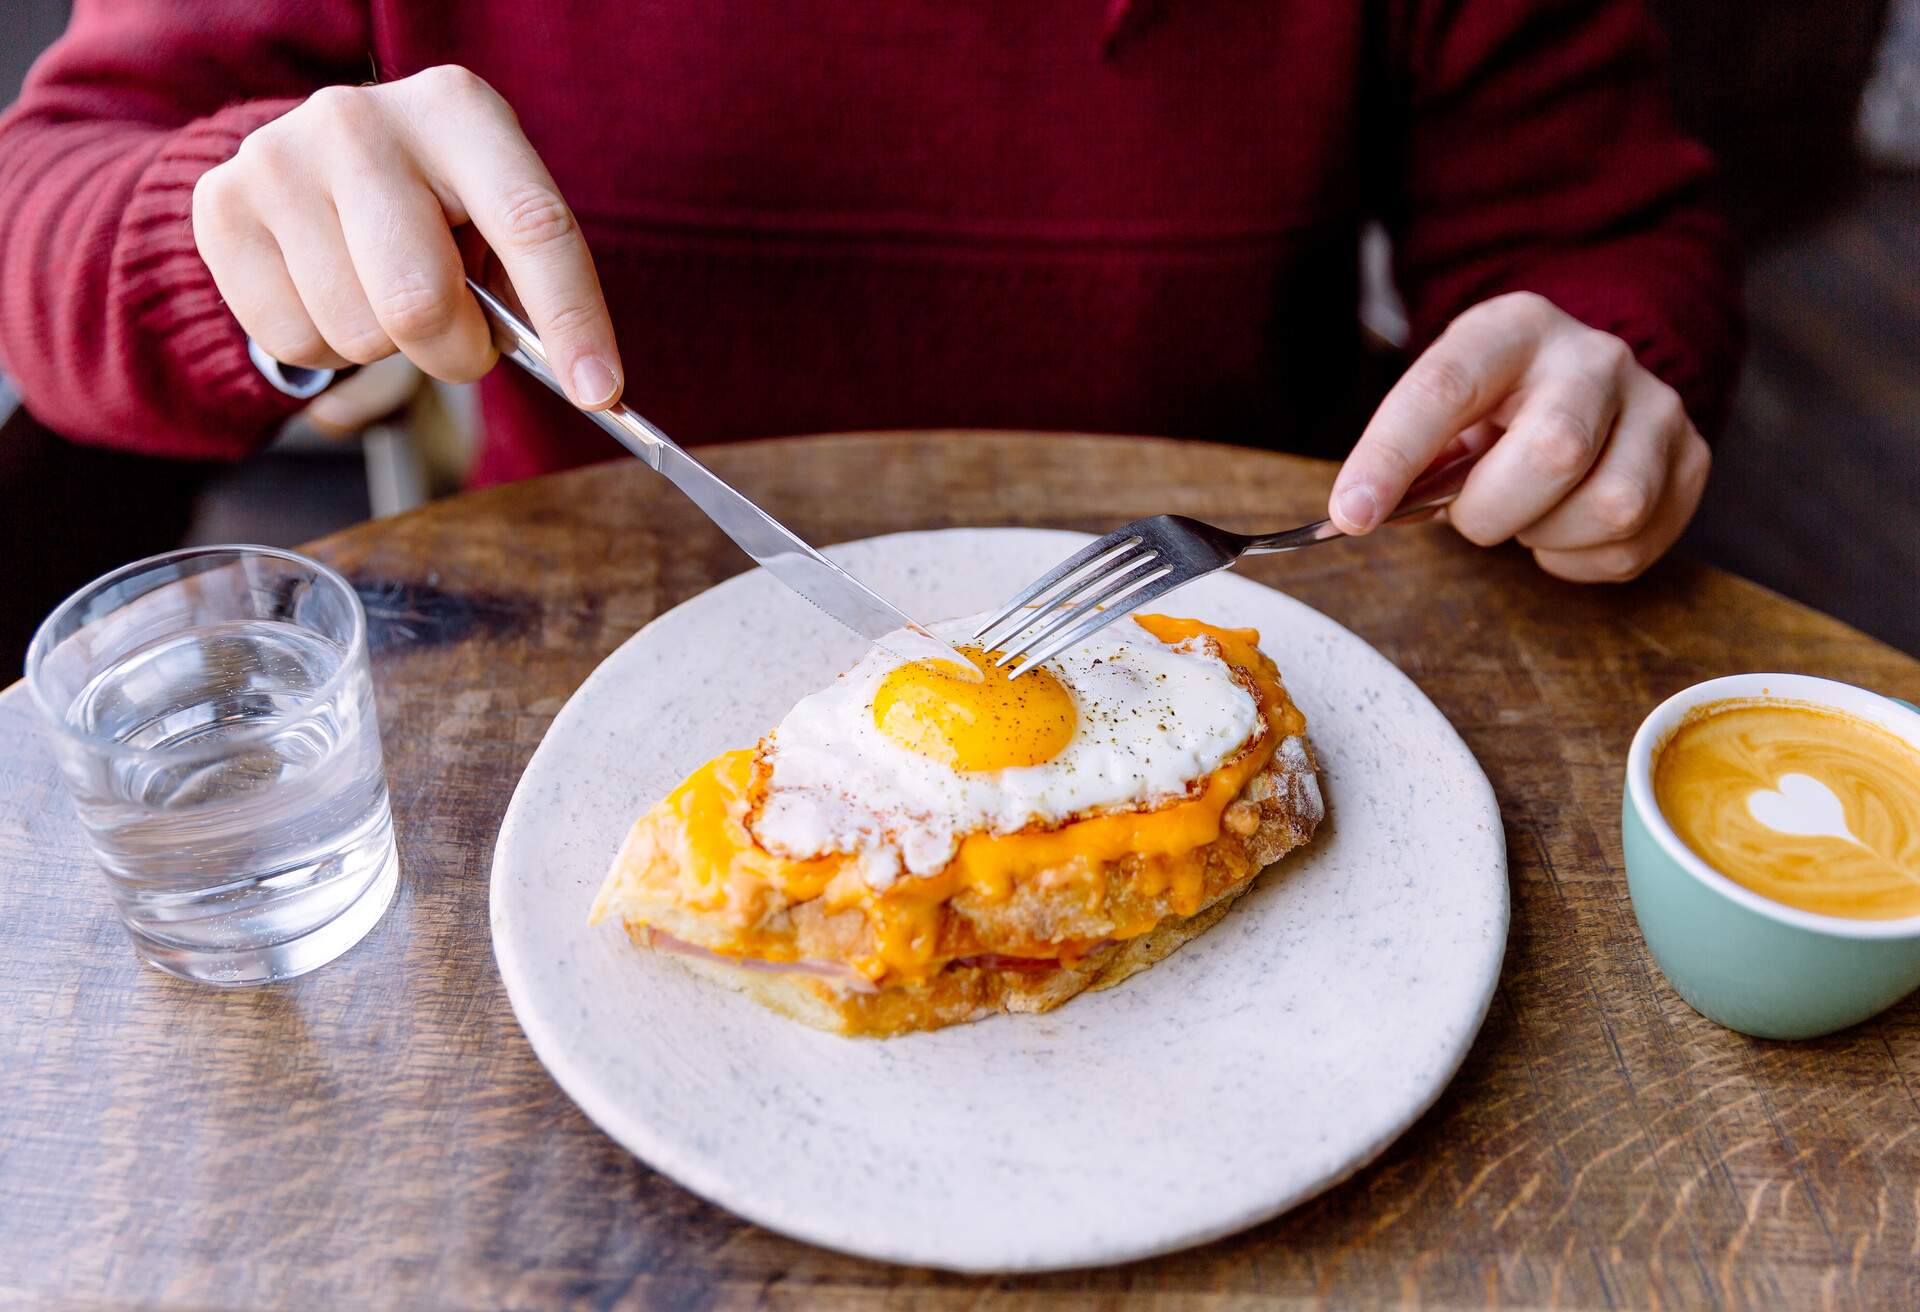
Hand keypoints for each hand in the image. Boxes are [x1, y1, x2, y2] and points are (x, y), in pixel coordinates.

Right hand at [193, 66, 621, 408]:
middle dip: (456, 352)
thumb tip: (583, 382)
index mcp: (457, 110)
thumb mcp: (492, 215)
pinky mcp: (221, 206)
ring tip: (381, 290)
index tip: (601, 394)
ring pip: (358, 334)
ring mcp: (279, 158)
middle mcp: (361, 120)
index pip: (531, 225)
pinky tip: (329, 291)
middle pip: (421, 302)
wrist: (310, 158)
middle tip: (460, 341)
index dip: (572, 320)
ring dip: (387, 347)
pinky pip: (295, 343)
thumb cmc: (433, 203)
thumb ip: (531, 286)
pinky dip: (328, 348)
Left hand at [1329, 292, 1710, 581]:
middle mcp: (1596, 356)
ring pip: (1610, 506)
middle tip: (1472, 511)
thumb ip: (1403, 456)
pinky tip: (1561, 528)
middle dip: (1492, 510)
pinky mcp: (1691, 460)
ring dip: (1544, 535)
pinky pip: (1632, 545)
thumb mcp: (1443, 407)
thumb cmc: (1495, 406)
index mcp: (1513, 329)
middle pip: (1553, 452)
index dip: (1393, 457)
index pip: (1446, 387)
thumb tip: (1361, 513)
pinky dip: (1578, 559)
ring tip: (1526, 511)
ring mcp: (1656, 405)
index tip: (1353, 514)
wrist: (1583, 382)